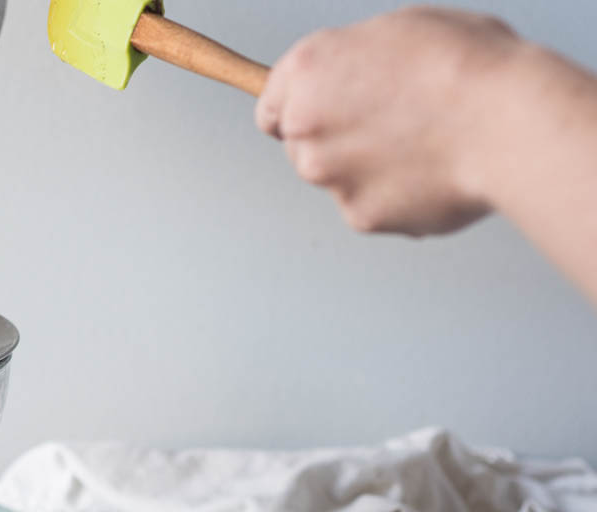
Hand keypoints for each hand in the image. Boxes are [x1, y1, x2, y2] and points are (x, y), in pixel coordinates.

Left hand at [256, 6, 524, 235]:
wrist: (507, 122)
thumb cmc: (468, 66)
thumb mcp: (401, 30)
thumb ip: (355, 61)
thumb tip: (352, 80)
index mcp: (307, 70)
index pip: (270, 106)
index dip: (295, 112)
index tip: (312, 121)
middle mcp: (304, 127)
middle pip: (302, 146)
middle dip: (337, 140)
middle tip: (394, 126)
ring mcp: (328, 177)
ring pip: (339, 178)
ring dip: (369, 169)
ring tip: (426, 146)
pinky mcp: (359, 215)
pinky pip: (373, 207)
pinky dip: (398, 197)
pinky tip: (436, 175)